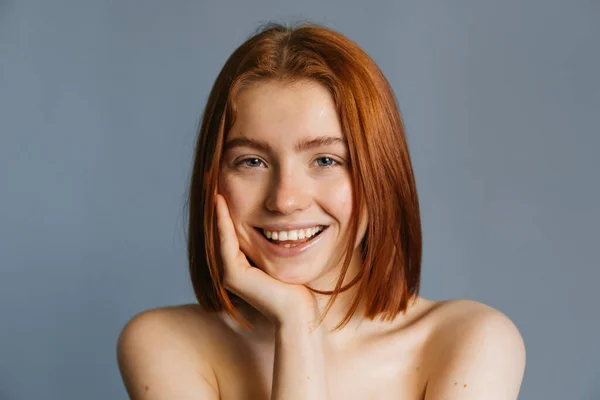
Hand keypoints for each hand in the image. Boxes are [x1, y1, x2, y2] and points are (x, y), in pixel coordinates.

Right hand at [215, 194, 318, 325]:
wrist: (301, 314)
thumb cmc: (302, 287)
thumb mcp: (290, 254)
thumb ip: (283, 239)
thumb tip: (292, 216)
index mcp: (243, 264)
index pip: (234, 229)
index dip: (230, 207)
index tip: (230, 181)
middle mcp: (232, 269)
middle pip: (223, 230)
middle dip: (220, 204)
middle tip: (215, 177)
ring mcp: (229, 273)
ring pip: (220, 234)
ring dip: (218, 209)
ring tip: (214, 183)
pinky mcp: (231, 275)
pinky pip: (225, 242)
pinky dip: (222, 221)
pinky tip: (221, 201)